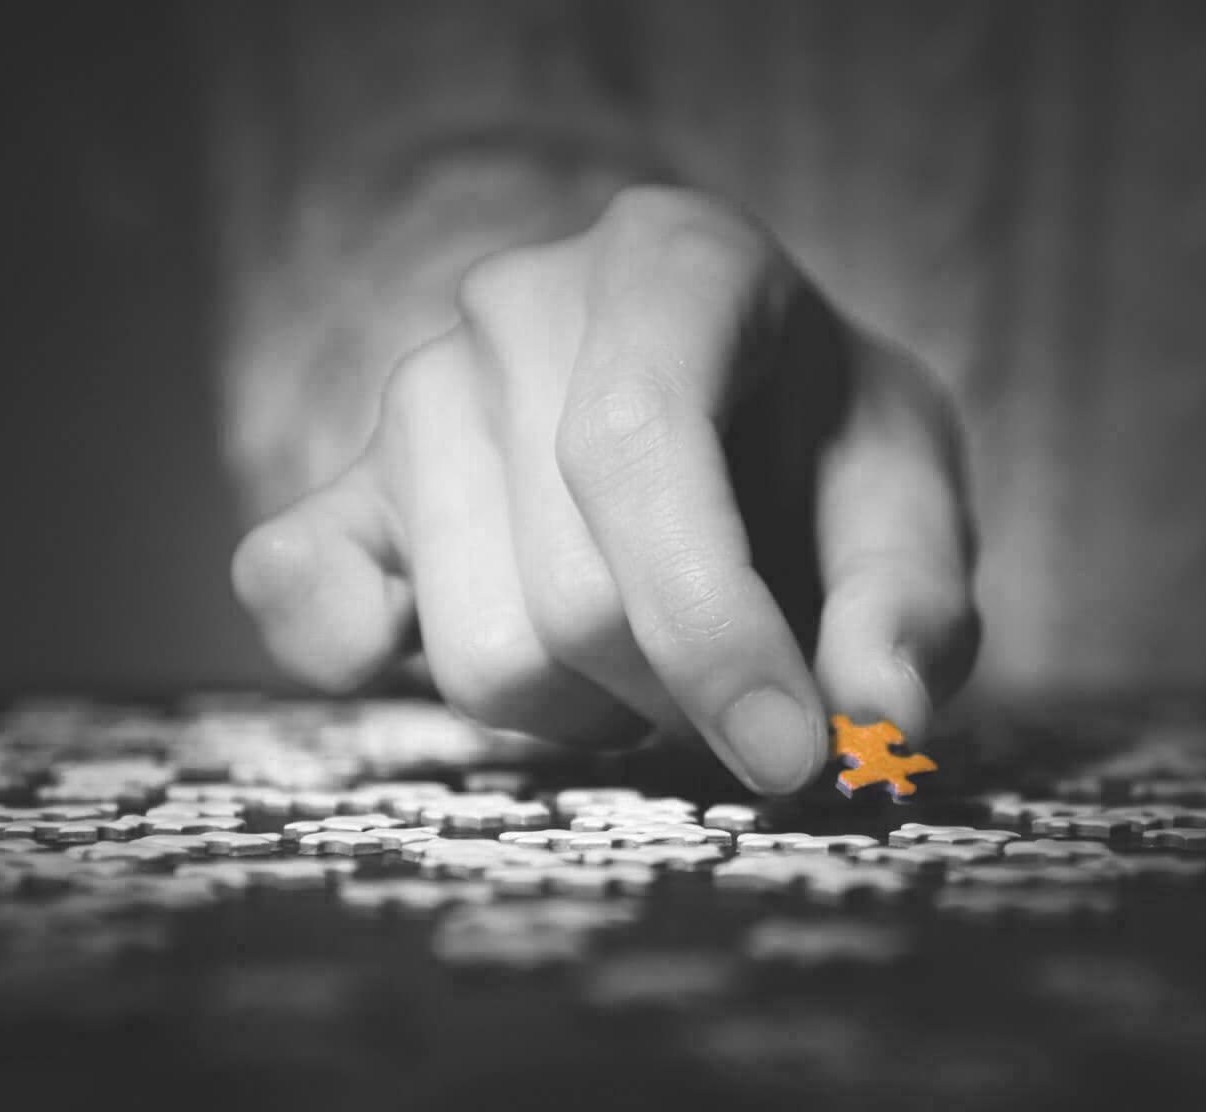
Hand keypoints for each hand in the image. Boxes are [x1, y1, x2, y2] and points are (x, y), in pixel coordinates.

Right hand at [231, 186, 978, 792]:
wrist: (736, 409)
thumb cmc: (822, 452)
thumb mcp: (909, 500)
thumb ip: (908, 602)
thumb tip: (875, 718)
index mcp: (671, 259)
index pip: (639, 446)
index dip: (711, 627)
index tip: (791, 758)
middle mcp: (518, 304)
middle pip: (570, 595)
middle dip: (678, 693)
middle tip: (745, 678)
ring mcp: (413, 392)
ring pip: (478, 655)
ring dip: (588, 711)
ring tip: (649, 650)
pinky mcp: (342, 489)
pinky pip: (297, 595)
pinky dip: (371, 657)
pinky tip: (481, 645)